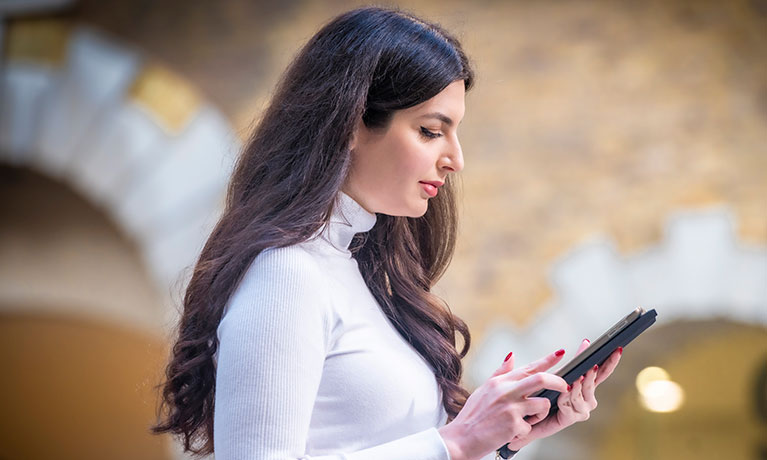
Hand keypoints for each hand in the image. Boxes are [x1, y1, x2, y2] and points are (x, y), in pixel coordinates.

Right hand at [437, 350, 568, 459]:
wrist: (460, 439)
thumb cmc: (472, 417)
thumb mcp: (483, 390)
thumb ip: (500, 374)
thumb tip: (511, 356)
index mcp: (499, 382)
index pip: (528, 367)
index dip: (547, 360)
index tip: (560, 353)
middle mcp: (505, 391)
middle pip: (540, 379)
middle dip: (558, 382)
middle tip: (565, 387)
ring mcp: (510, 407)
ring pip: (542, 404)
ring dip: (541, 414)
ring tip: (527, 420)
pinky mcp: (513, 424)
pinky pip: (530, 427)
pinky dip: (524, 431)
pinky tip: (510, 433)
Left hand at [505, 339, 622, 449]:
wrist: (527, 418)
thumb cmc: (540, 394)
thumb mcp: (554, 374)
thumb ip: (567, 362)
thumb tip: (581, 343)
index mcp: (585, 385)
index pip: (602, 371)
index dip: (610, 361)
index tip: (617, 349)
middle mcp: (587, 397)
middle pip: (594, 380)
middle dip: (594, 371)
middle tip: (593, 363)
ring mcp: (581, 408)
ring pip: (583, 391)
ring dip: (580, 384)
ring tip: (579, 376)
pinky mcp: (571, 417)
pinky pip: (570, 403)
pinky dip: (568, 397)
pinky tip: (565, 392)